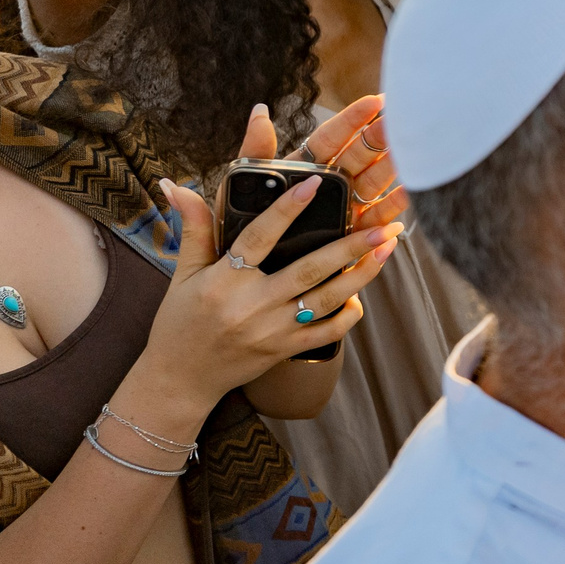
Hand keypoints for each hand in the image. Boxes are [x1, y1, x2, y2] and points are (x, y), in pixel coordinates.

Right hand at [137, 112, 401, 414]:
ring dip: (361, 275)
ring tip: (387, 249)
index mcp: (224, 280)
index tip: (314, 183)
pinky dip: (347, 316)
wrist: (179, 380)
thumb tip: (177, 185)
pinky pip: (325, 334)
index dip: (287, 209)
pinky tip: (360, 297)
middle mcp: (251, 305)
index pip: (260, 236)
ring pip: (326, 300)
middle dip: (351, 246)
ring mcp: (271, 330)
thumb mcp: (183, 274)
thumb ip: (194, 229)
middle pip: (309, 269)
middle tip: (382, 225)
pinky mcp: (284, 351)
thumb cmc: (181, 322)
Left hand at [241, 93, 407, 231]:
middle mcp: (329, 185)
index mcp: (303, 168)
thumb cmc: (239, 232)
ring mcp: (344, 209)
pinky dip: (393, 207)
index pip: (331, 137)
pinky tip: (408, 193)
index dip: (353, 119)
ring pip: (372, 183)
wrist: (243, 279)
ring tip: (410, 152)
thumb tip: (259, 111)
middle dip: (380, 137)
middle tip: (400, 120)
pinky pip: (375, 219)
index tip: (376, 101)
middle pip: (358, 156)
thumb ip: (253, 153)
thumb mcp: (238, 190)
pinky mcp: (353, 236)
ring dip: (391, 167)